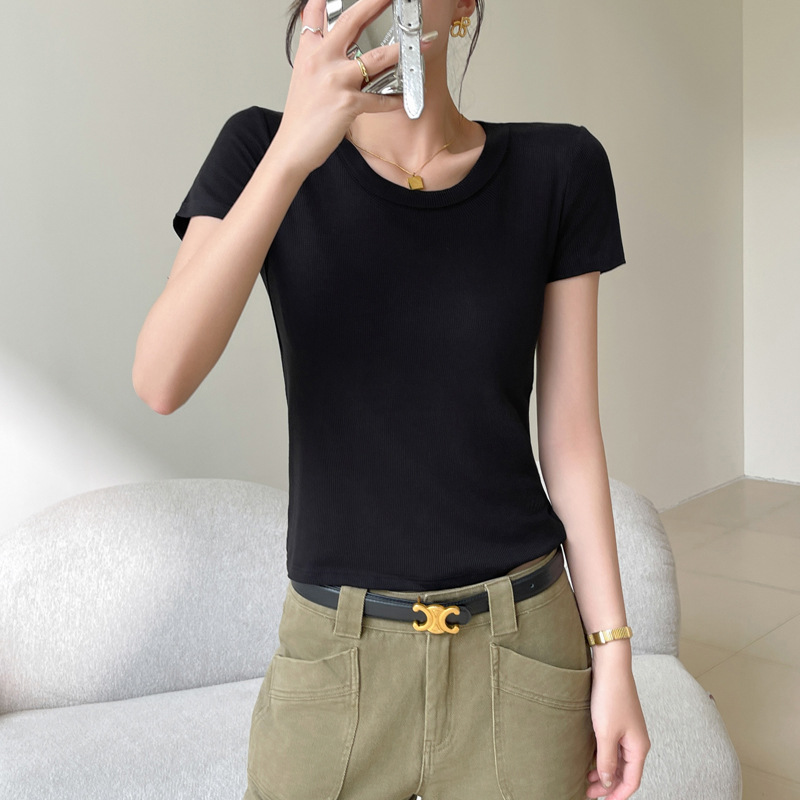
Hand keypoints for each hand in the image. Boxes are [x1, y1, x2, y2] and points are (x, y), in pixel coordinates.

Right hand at [272, 0, 433, 174]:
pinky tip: (404, 100)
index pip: (318, 13)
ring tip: (422, 45)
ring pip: (375, 59)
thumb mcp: (303, 77)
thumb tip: (325, 36)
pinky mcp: (346, 103)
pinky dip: (394, 101)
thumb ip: (316, 52)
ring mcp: (335, 80)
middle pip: (353, 21)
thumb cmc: (301, 117)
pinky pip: (379, 99)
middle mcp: (321, 59)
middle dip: (376, 3)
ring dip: (402, 52)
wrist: (291, 147)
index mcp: (311, 51)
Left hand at [585, 661, 650, 798]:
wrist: (611, 666)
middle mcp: (636, 742)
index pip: (631, 781)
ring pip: (617, 760)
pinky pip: (612, 747)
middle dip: (607, 785)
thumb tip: (608, 781)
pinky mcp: (618, 722)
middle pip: (624, 773)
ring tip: (584, 778)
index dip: (617, 794)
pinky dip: (602, 757)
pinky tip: (588, 759)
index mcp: (639, 747)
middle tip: (586, 791)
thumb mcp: (605, 733)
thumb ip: (607, 761)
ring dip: (603, 771)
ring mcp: (627, 731)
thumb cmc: (610, 697)